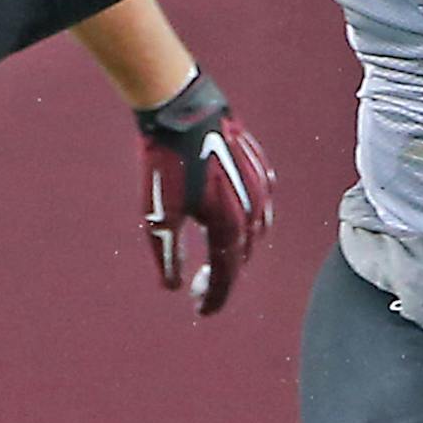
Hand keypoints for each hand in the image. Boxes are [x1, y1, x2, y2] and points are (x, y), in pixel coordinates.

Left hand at [137, 70, 274, 315]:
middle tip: (201, 286)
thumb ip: (170, 254)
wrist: (183, 111)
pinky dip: (251, 219)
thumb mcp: (159, 216)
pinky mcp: (260, 166)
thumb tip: (174, 286)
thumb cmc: (168, 162)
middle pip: (242, 255)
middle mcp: (253, 210)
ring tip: (219, 255)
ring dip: (239, 248)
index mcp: (229, 225)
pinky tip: (237, 217)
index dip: (215, 297)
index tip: (203, 312)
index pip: (225, 274)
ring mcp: (262, 186)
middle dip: (223, 274)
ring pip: (258, 229)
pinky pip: (263, 202)